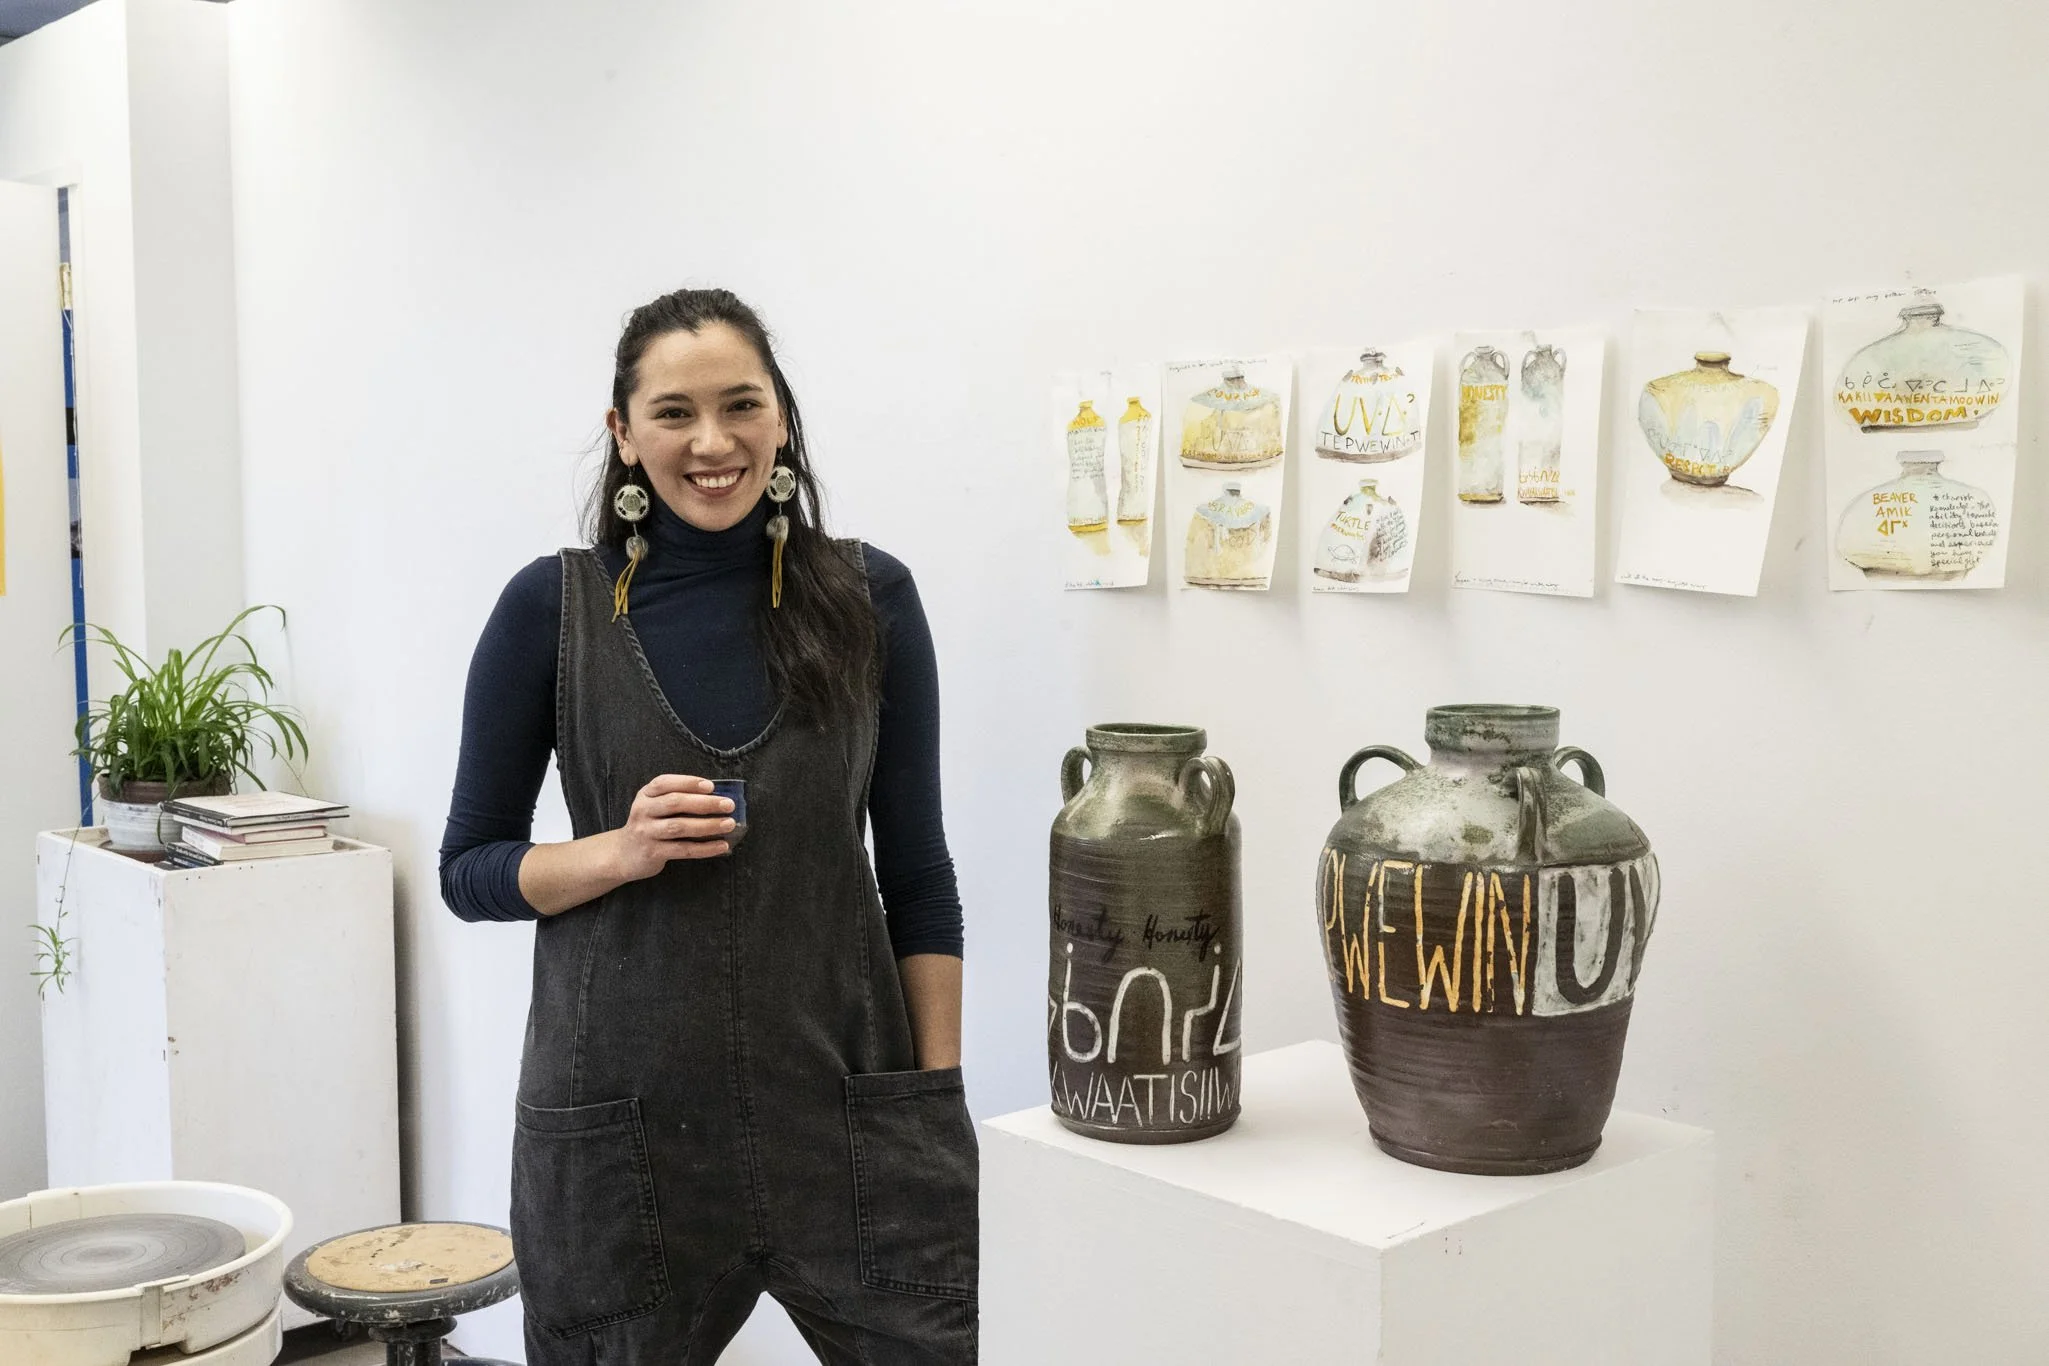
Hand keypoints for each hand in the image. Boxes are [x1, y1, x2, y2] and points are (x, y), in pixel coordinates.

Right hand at [610, 774, 735, 880]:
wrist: (622, 854)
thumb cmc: (649, 825)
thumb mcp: (654, 806)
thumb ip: (676, 799)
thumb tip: (717, 797)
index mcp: (645, 795)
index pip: (665, 783)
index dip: (688, 782)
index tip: (711, 786)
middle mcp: (643, 811)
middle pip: (675, 803)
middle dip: (704, 803)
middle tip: (729, 805)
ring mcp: (646, 832)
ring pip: (679, 827)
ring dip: (708, 825)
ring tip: (729, 824)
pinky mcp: (652, 852)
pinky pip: (683, 849)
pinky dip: (705, 848)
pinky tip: (721, 846)